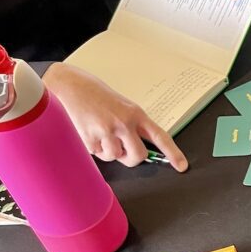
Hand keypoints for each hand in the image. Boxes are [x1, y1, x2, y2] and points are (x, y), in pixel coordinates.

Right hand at [43, 63, 187, 171]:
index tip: (182, 166)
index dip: (173, 153)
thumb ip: (133, 124)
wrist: (68, 85)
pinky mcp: (90, 138)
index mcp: (136, 114)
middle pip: (138, 156)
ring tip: (100, 133)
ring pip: (116, 157)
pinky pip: (98, 154)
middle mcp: (124, 123)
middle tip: (122, 150)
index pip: (160, 137)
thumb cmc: (95, 94)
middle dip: (131, 158)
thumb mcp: (121, 105)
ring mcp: (107, 131)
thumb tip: (140, 146)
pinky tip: (89, 131)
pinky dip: (94, 148)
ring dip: (109, 152)